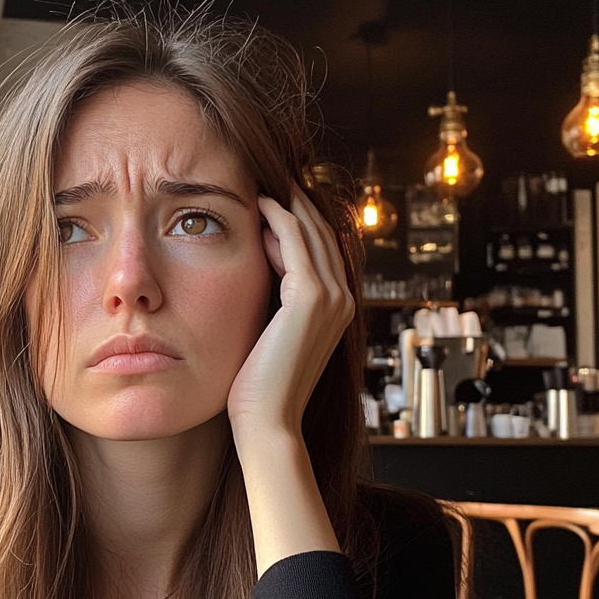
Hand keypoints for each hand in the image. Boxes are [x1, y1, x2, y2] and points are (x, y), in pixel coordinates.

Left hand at [226, 186, 355, 437]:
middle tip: (268, 177)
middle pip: (322, 234)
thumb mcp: (269, 335)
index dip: (299, 221)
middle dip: (296, 204)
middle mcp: (342, 300)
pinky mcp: (310, 298)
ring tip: (261, 182)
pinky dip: (279, 219)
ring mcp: (332, 298)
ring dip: (287, 204)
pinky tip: (259, 205)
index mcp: (337, 309)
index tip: (271, 199)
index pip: (322, 251)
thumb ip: (272, 304)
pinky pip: (297, 243)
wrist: (267, 421)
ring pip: (311, 232)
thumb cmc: (259, 388)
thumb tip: (256, 274)